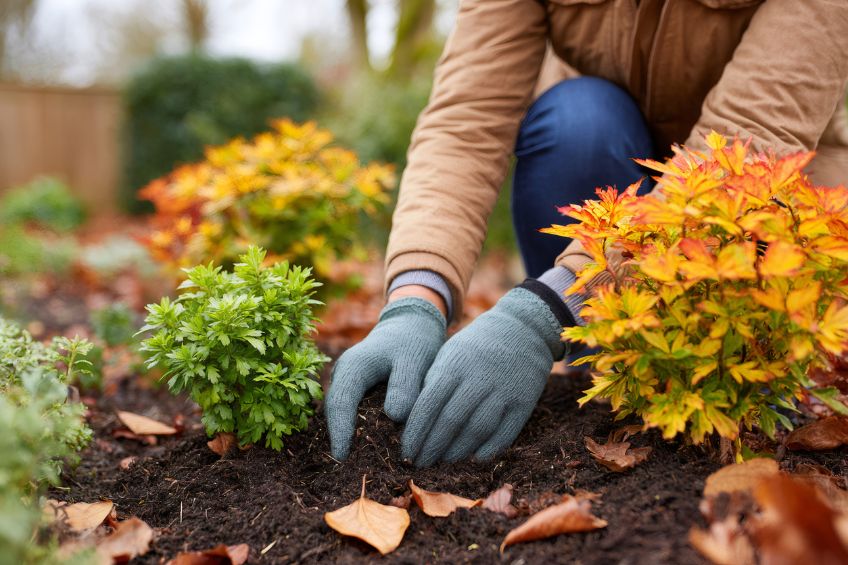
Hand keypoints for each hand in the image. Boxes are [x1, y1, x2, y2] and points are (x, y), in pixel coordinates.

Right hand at [324, 296, 445, 459]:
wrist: (413, 326)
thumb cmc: (414, 341)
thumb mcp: (414, 358)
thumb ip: (406, 384)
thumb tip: (395, 415)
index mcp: (353, 368)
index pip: (340, 404)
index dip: (340, 431)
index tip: (343, 458)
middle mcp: (344, 379)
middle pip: (337, 417)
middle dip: (343, 444)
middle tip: (350, 478)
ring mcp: (348, 388)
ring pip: (345, 420)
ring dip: (352, 443)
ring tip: (362, 474)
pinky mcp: (357, 396)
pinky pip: (355, 419)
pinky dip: (363, 436)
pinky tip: (376, 458)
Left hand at [401, 287, 565, 466]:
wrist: (523, 329)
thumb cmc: (476, 346)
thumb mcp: (449, 354)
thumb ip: (432, 383)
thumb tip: (411, 420)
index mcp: (455, 365)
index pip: (429, 404)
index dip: (416, 432)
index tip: (405, 452)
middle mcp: (479, 378)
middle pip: (451, 421)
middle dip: (432, 447)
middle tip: (419, 465)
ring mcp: (504, 391)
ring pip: (477, 429)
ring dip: (458, 452)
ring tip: (443, 464)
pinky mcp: (524, 402)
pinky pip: (505, 432)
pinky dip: (489, 449)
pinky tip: (474, 459)